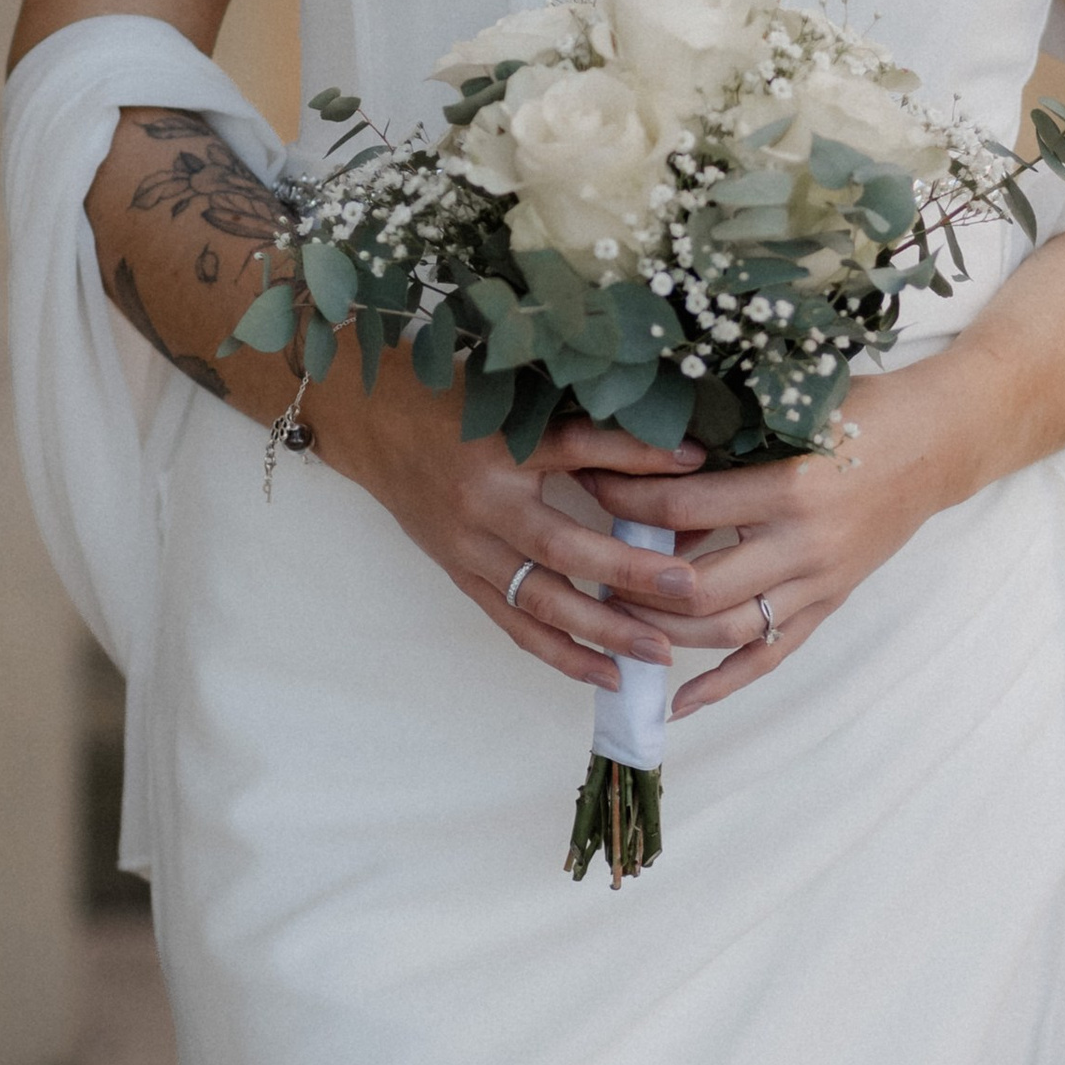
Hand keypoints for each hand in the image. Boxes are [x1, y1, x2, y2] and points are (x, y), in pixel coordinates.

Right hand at [305, 341, 709, 693]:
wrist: (369, 420)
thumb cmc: (448, 395)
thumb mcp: (508, 390)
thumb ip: (571, 413)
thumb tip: (658, 430)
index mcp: (498, 442)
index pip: (577, 449)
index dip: (636, 454)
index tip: (696, 462)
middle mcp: (482, 501)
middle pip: (561, 545)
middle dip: (628, 571)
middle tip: (688, 588)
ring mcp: (468, 546)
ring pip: (539, 600)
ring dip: (601, 631)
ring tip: (658, 651)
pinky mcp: (460, 574)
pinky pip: (513, 623)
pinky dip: (559, 653)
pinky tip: (606, 674)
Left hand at [582, 362, 976, 719]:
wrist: (938, 441)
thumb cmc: (862, 409)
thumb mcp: (789, 413)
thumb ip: (726, 451)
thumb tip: (652, 491)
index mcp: (790, 487)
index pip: (683, 508)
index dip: (625, 498)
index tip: (585, 481)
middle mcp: (804, 546)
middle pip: (697, 588)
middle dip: (632, 581)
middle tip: (587, 564)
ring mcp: (819, 583)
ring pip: (727, 632)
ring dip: (664, 633)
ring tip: (615, 617)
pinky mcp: (829, 604)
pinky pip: (770, 658)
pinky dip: (723, 685)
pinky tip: (678, 703)